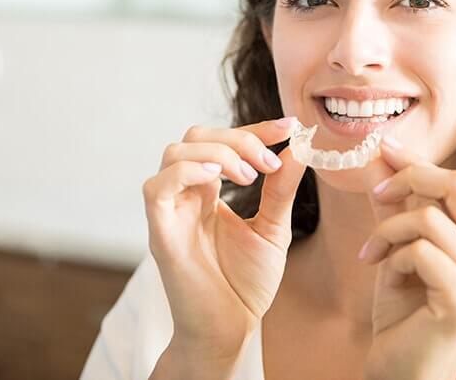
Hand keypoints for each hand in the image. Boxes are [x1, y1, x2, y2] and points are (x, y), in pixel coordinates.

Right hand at [142, 117, 305, 360]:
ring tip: (249, 176)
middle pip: (196, 136)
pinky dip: (188, 171)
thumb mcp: (273, 228)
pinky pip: (157, 186)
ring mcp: (171, 211)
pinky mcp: (160, 232)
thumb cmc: (246, 282)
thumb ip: (280, 189)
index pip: (224, 141)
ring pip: (175, 152)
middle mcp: (187, 195)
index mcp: (210, 191)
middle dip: (238, 137)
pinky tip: (219, 180)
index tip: (289, 127)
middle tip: (268, 162)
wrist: (232, 328)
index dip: (255, 128)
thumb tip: (298, 148)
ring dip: (218, 153)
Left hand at [360, 137, 455, 379]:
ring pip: (430, 218)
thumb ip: (398, 204)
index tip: (385, 147)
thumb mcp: (402, 247)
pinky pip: (421, 250)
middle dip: (411, 178)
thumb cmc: (406, 312)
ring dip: (389, 230)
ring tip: (373, 254)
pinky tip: (386, 277)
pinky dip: (394, 257)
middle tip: (378, 194)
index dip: (421, 163)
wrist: (402, 372)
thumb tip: (381, 156)